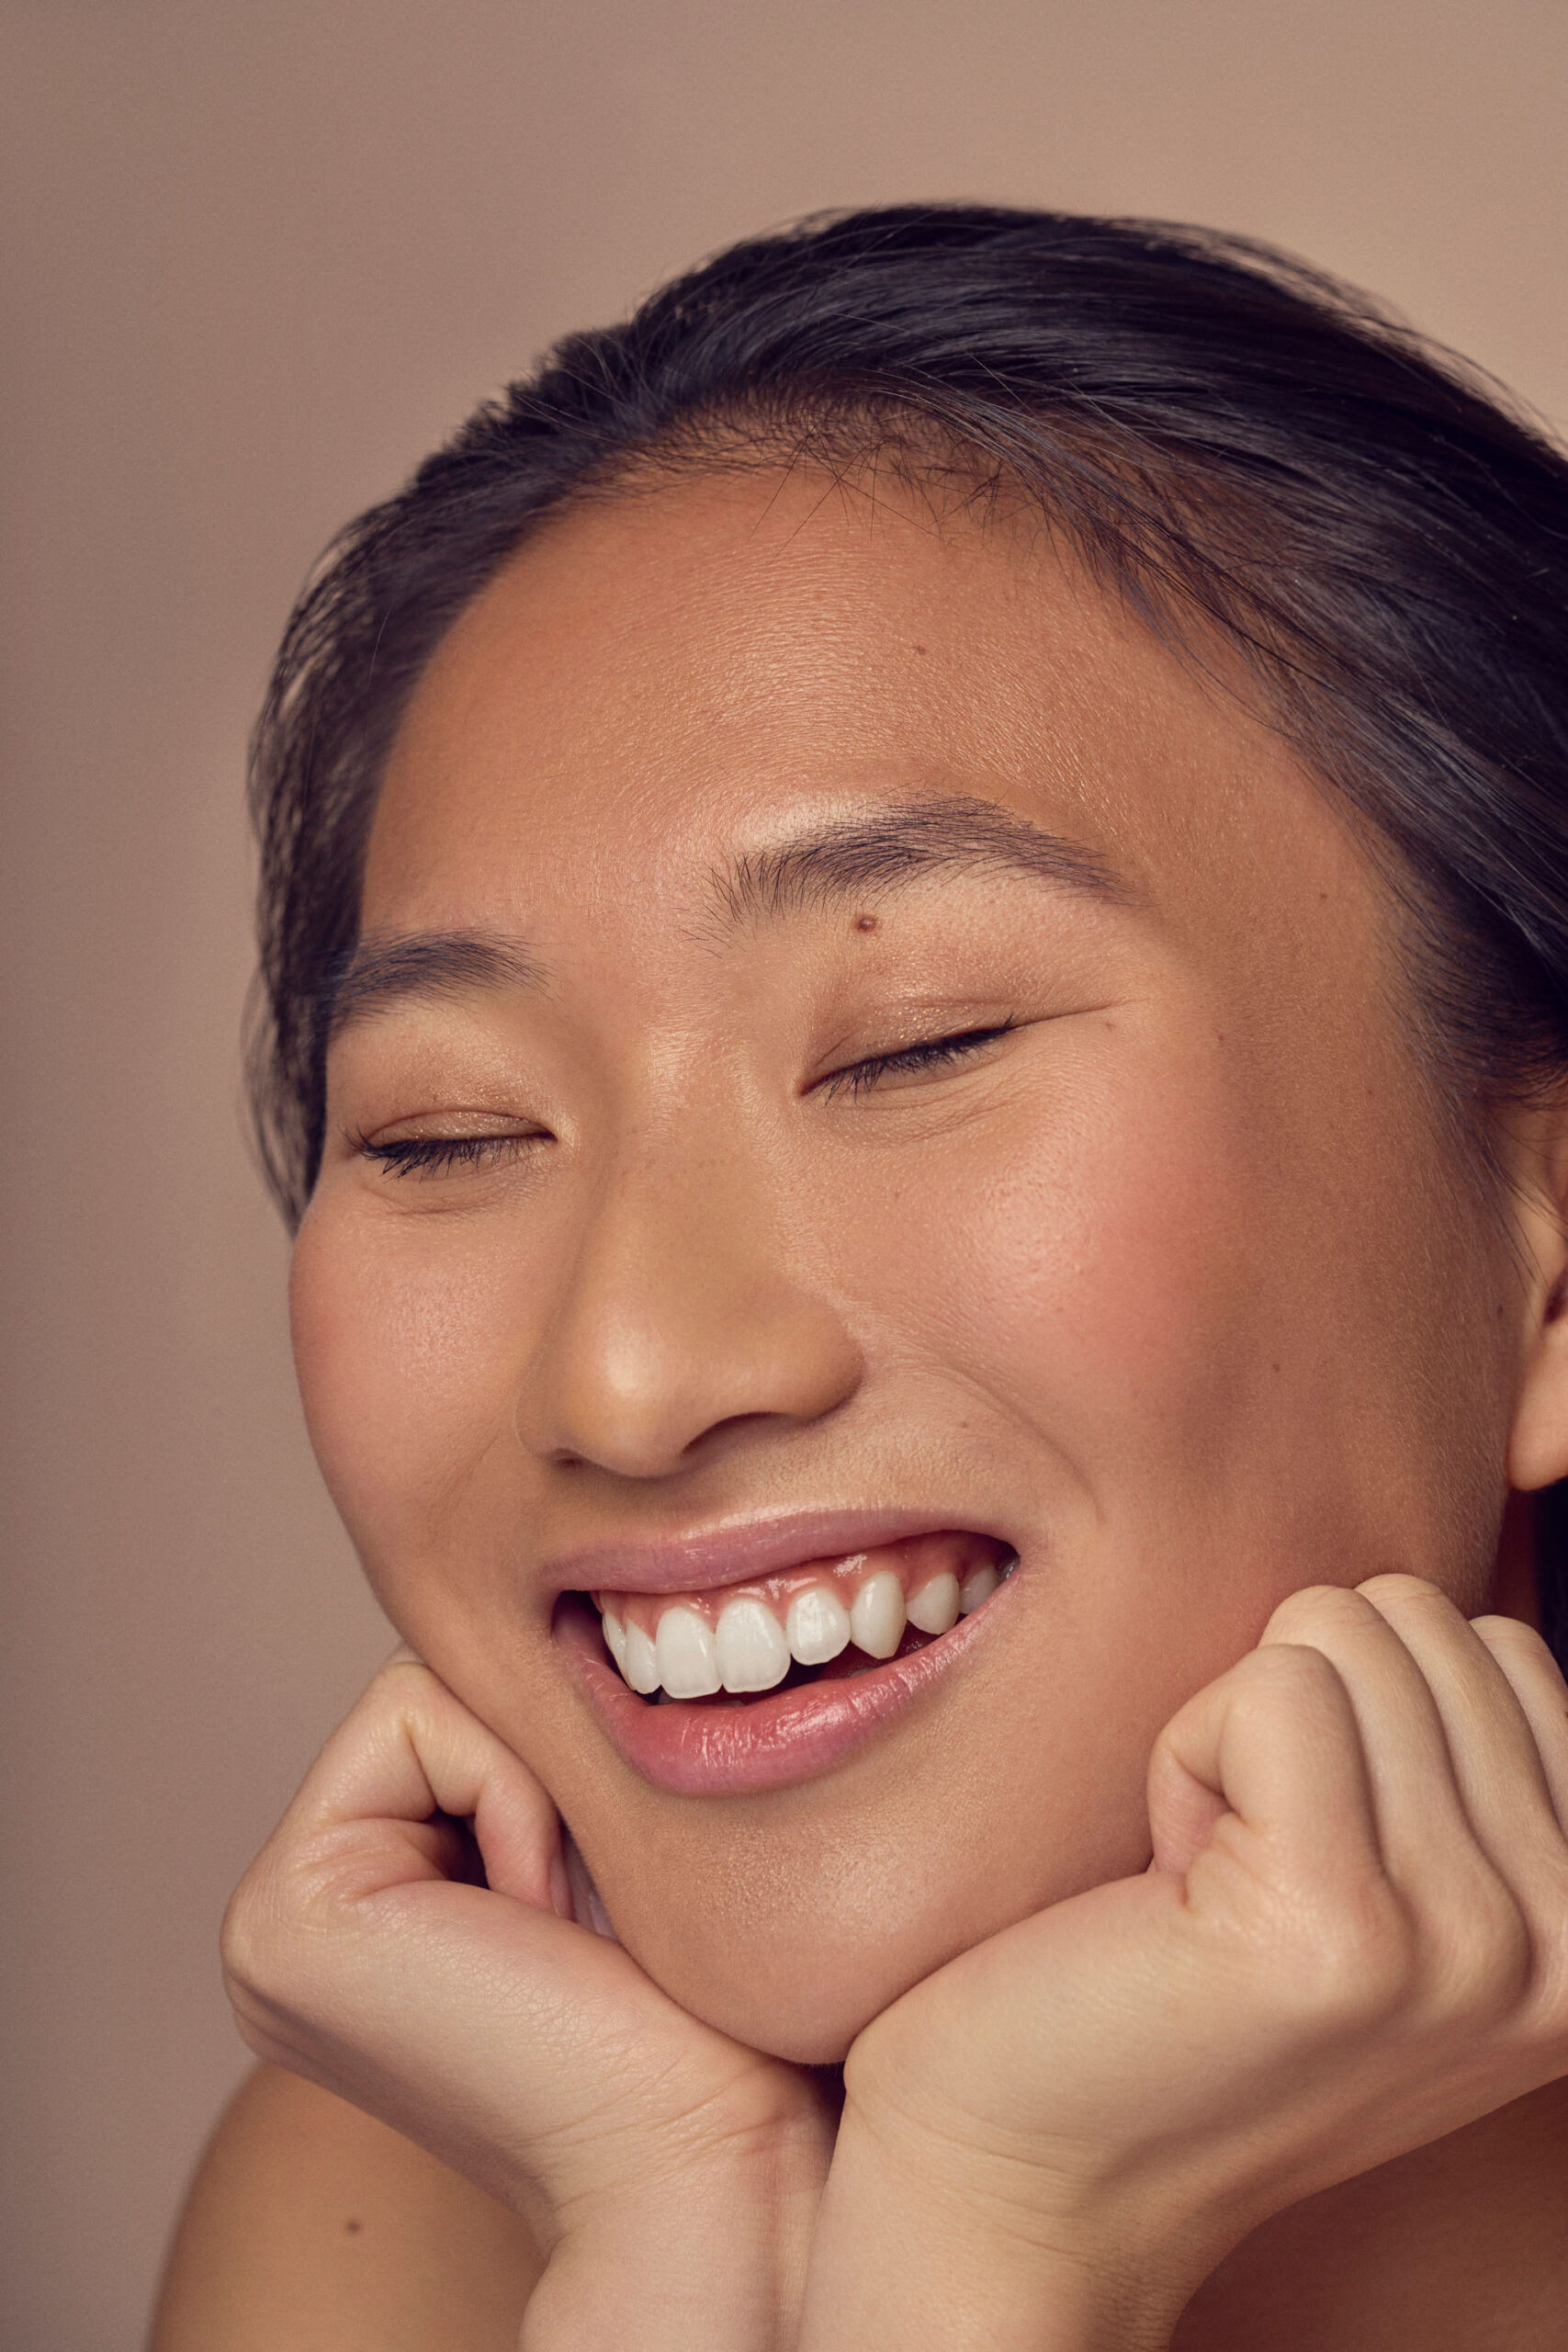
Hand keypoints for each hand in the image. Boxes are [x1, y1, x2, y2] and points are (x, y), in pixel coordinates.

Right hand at [221, 1650, 834, 2350]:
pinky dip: (513, 1794)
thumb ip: (539, 1742)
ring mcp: (272, 1923)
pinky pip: (420, 1716)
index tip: (597, 1894)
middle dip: (539, 1760)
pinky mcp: (287, 1915)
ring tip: (564, 1917)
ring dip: (535, 1782)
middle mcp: (293, 1918)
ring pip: (430, 1685)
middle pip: (435, 1682)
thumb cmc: (699, 2012)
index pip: (453, 1701)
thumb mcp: (604, 1839)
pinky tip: (537, 1921)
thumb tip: (561, 1603)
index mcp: (358, 1905)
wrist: (707, 2154)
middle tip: (584, 1905)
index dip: (555, 1752)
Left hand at [801, 1577, 1567, 2349]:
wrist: (1033, 2168)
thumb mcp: (1390, 1883)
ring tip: (1210, 1878)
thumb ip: (1459, 1766)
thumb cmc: (1180, 1988)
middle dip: (1295, 1709)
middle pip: (1416, 1619)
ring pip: (1339, 1634)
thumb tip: (1442, 1613)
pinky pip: (1271, 1686)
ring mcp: (1469, 1945)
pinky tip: (1171, 1884)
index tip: (1303, 1850)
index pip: (1494, 1641)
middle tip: (1244, 1864)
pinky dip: (1185, 1752)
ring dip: (1235, 1732)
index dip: (1356, 1710)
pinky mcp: (1338, 1928)